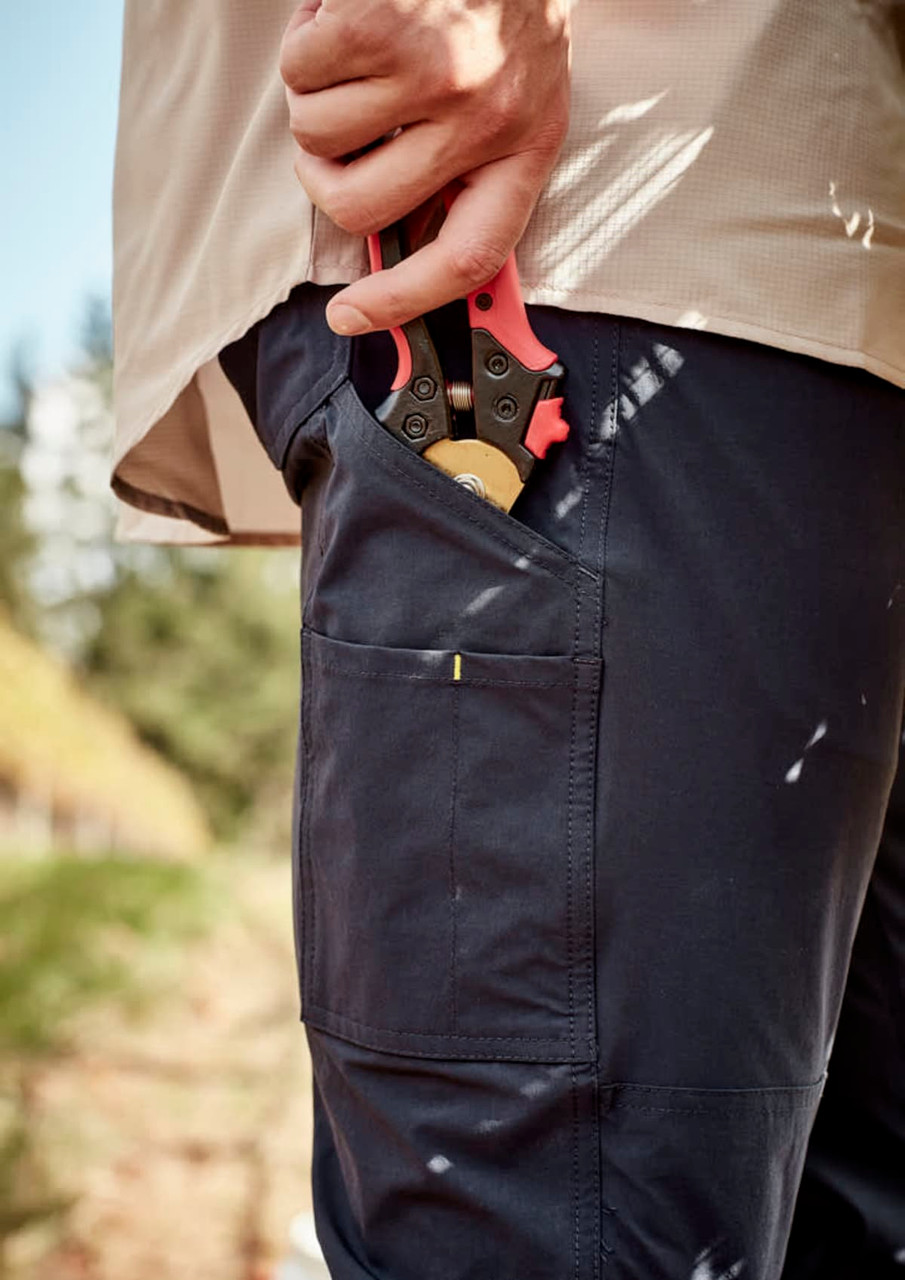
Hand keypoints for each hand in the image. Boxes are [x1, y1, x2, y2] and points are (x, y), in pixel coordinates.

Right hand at [279, 0, 570, 334]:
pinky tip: (344, 9)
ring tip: (355, 46)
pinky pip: (301, 69)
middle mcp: (485, 120)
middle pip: (359, 208)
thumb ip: (469, 162)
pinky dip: (306, 37)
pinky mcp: (385, 28)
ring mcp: (436, 74)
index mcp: (524, 147)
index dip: (401, 300)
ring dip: (314, 94)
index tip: (349, 318)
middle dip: (321, 175)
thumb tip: (392, 231)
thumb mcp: (516, 89)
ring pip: (317, 136)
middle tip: (332, 128)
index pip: (466, 256)